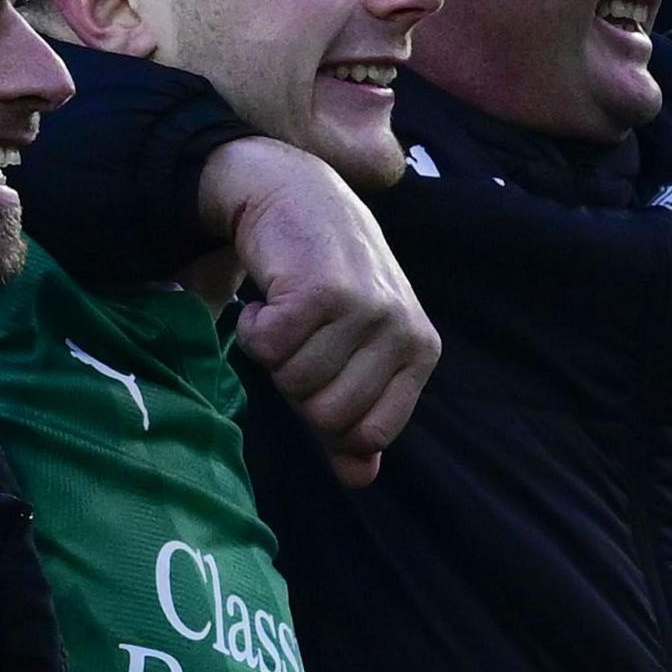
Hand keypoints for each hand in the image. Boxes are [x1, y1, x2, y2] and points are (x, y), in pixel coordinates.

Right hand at [205, 138, 440, 486]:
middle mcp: (401, 331)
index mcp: (419, 352)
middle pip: (326, 414)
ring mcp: (364, 309)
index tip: (320, 368)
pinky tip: (267, 297)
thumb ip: (355, 419)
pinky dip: (251, 327)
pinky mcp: (320, 290)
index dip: (326, 414)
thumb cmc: (324, 280)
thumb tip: (360, 478)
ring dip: (272, 351)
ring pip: (293, 382)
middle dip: (295, 382)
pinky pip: (267, 350)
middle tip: (300, 334)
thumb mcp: (352, 350)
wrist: (295, 194)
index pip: (369, 434)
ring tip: (286, 310)